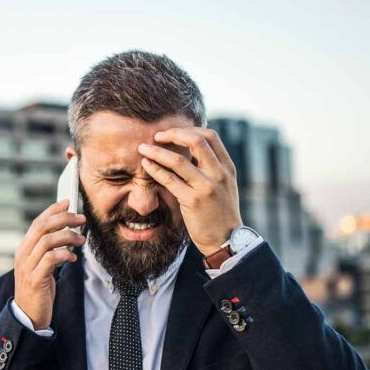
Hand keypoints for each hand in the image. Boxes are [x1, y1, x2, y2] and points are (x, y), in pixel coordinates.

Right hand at [14, 199, 85, 329]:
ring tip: (81, 240)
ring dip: (67, 237)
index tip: (68, 202)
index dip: (52, 210)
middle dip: (63, 219)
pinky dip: (64, 255)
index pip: (37, 222)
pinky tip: (72, 258)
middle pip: (41, 227)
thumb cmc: (39, 289)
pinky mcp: (35, 280)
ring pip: (47, 241)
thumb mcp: (41, 265)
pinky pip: (50, 260)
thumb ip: (49, 250)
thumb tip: (66, 232)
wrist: (29, 315)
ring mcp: (27, 267)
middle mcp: (22, 255)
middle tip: (81, 219)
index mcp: (24, 249)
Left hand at [137, 128, 241, 255]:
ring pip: (179, 160)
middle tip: (157, 136)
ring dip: (157, 152)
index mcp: (227, 167)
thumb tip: (190, 151)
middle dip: (173, 134)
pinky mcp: (193, 201)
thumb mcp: (223, 185)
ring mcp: (206, 187)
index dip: (189, 129)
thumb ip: (211, 168)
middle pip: (196, 140)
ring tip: (143, 149)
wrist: (226, 239)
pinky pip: (170, 180)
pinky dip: (155, 170)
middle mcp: (219, 174)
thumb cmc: (220, 212)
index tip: (173, 132)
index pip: (210, 136)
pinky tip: (146, 165)